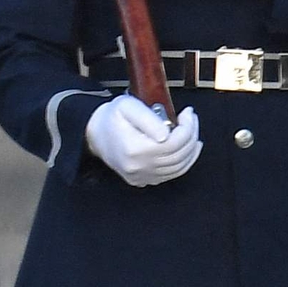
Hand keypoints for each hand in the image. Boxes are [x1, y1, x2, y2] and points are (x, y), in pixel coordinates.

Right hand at [86, 91, 203, 185]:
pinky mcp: (144, 180)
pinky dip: (185, 162)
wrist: (95, 134)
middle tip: (191, 119)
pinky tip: (188, 149)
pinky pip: (171, 175)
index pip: (174, 142)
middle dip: (191, 135)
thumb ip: (148, 118)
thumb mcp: (127, 106)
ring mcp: (142, 176)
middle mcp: (139, 166)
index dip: (188, 127)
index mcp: (135, 148)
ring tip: (192, 132)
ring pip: (179, 167)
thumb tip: (166, 134)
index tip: (187, 113)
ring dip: (191, 149)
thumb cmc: (112, 118)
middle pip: (179, 155)